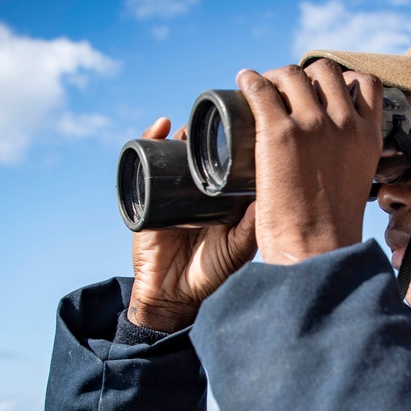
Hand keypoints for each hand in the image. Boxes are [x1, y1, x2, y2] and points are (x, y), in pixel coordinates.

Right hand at [129, 117, 257, 331]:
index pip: (228, 160)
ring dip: (183, 131)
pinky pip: (145, 161)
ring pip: (176, 150)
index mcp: (221, 197)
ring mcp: (170, 190)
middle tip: (219, 115)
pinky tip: (161, 126)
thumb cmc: (209, 273)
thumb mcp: (236, 250)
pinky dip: (150, 140)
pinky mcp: (146, 195)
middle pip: (201, 149)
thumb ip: (251, 229)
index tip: (246, 120)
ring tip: (192, 121)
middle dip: (208, 130)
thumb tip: (265, 200)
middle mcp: (197, 189)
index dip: (235, 140)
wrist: (172, 294)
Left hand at [235, 60, 382, 264]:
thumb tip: (329, 154)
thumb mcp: (357, 182)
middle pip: (326, 71)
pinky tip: (243, 82)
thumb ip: (349, 158)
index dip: (342, 80)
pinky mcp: (279, 133)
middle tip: (286, 92)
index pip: (365, 83)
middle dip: (306, 75)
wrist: (317, 251)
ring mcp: (312, 125)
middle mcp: (344, 123)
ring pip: (292, 74)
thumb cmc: (332, 231)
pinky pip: (260, 88)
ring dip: (276, 76)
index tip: (323, 92)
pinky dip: (250, 80)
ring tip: (262, 89)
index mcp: (368, 136)